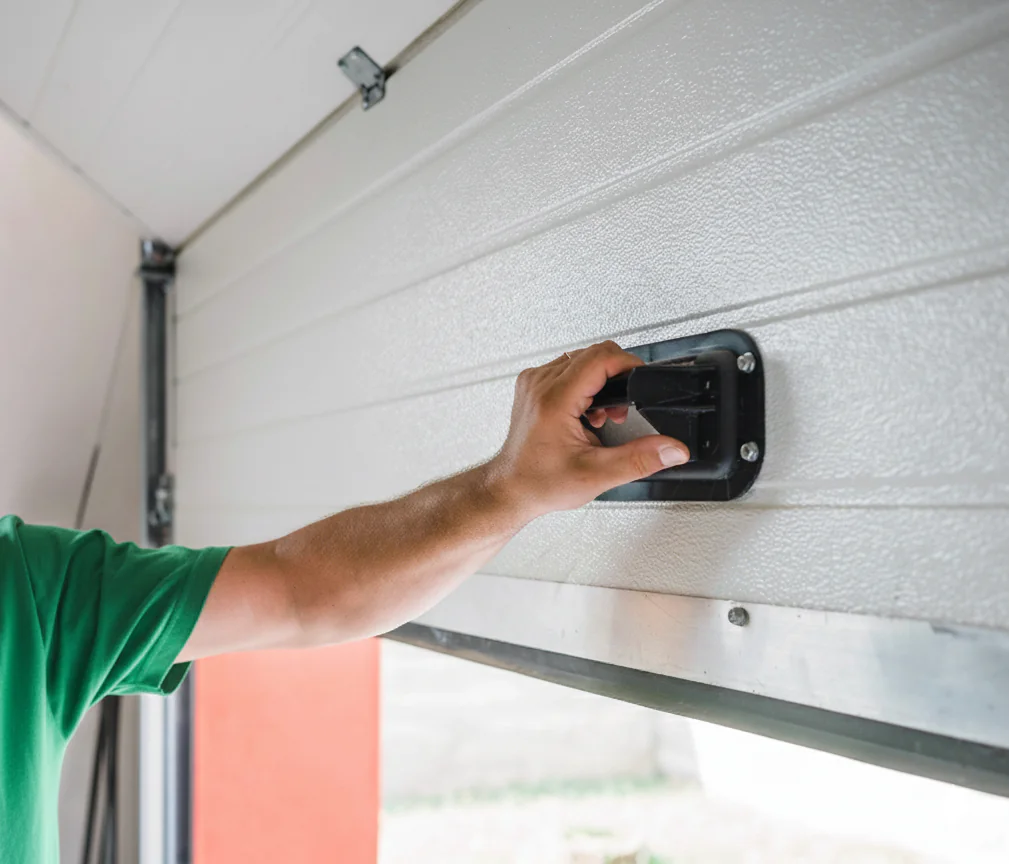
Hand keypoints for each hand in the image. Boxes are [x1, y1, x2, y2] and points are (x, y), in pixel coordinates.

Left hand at [486, 340, 689, 519]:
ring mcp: (534, 382)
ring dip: (600, 381)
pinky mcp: (532, 385)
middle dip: (617, 377)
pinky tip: (585, 412)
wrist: (510, 489)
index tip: (641, 379)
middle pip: (593, 354)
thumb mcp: (596, 475)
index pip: (601, 358)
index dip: (629, 365)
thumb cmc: (540, 482)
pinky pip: (567, 368)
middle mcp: (541, 384)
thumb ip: (639, 460)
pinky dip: (584, 384)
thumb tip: (671, 450)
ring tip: (600, 416)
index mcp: (554, 399)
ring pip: (581, 359)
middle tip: (618, 412)